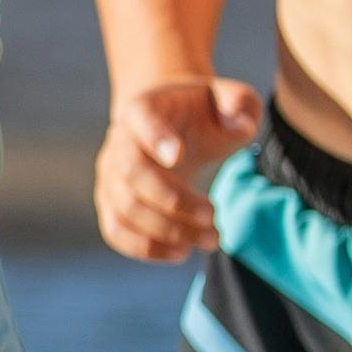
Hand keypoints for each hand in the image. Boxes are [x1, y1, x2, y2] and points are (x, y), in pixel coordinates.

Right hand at [97, 72, 259, 261]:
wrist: (173, 125)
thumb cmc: (204, 113)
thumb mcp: (230, 99)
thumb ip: (240, 105)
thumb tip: (238, 126)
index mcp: (144, 108)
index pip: (140, 117)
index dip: (155, 137)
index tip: (180, 156)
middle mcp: (119, 141)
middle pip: (133, 173)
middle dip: (174, 202)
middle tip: (214, 218)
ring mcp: (110, 174)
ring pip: (126, 208)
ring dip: (168, 231)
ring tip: (210, 240)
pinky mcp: (110, 203)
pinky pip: (116, 231)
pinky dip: (146, 248)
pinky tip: (182, 252)